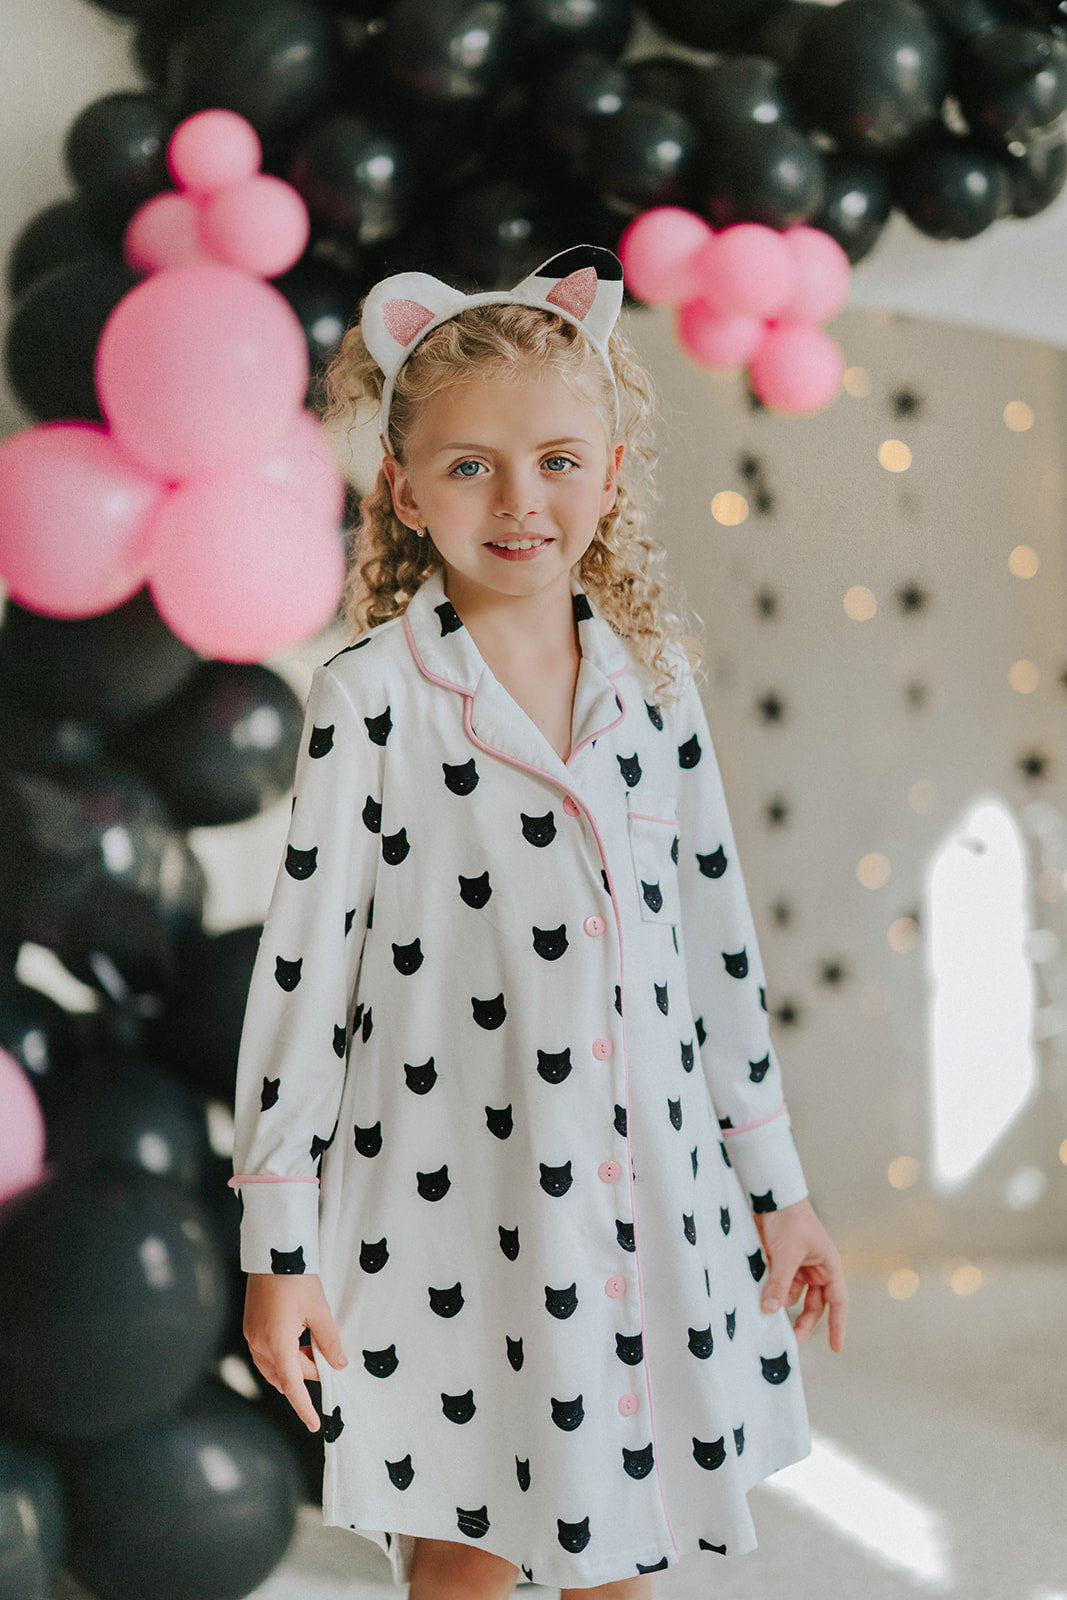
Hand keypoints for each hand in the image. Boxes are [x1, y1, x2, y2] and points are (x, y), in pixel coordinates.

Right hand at [243, 1272, 348, 1431]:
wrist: (273, 1252)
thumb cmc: (297, 1279)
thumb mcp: (320, 1310)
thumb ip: (329, 1341)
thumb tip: (339, 1365)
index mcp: (277, 1343)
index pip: (293, 1386)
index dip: (305, 1407)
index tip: (315, 1425)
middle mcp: (259, 1344)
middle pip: (286, 1375)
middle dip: (307, 1372)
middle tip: (328, 1357)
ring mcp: (251, 1336)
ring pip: (274, 1368)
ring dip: (294, 1366)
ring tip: (313, 1346)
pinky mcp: (250, 1327)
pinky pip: (266, 1354)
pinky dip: (283, 1356)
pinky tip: (298, 1341)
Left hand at [752, 1196, 847, 1352]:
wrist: (770, 1194)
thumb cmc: (789, 1219)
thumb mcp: (786, 1254)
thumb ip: (780, 1284)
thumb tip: (771, 1311)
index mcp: (828, 1265)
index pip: (837, 1302)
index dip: (837, 1325)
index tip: (836, 1348)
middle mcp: (815, 1268)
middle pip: (813, 1304)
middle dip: (803, 1323)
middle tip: (790, 1341)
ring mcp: (796, 1265)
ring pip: (792, 1295)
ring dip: (782, 1304)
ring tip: (767, 1314)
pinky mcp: (778, 1261)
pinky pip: (777, 1284)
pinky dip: (770, 1292)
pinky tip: (758, 1298)